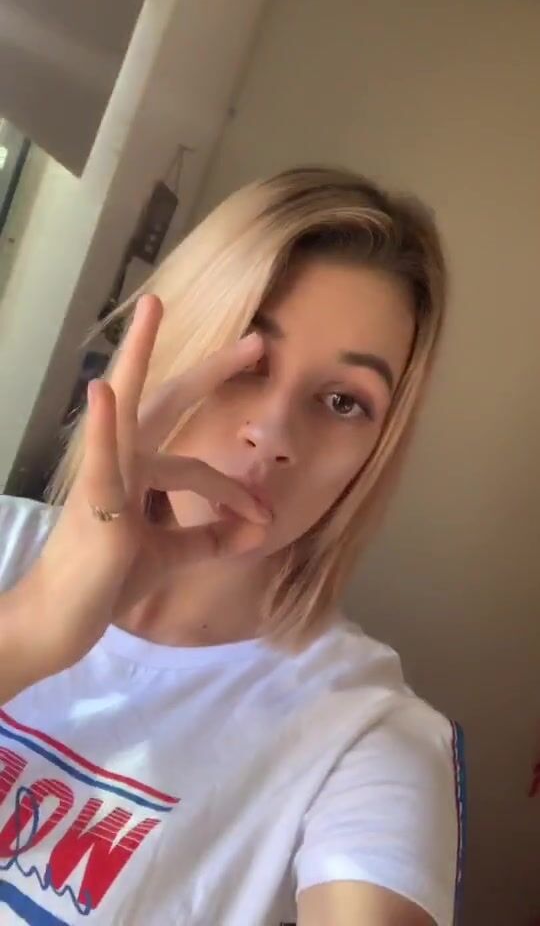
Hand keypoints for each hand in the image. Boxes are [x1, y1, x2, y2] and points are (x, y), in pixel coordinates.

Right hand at [13, 295, 269, 677]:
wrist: (62, 619)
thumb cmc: (107, 582)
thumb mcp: (170, 555)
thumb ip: (210, 537)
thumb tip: (258, 528)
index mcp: (138, 471)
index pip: (197, 462)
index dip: (236, 491)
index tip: (265, 518)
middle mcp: (120, 461)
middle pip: (167, 402)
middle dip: (211, 370)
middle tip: (257, 340)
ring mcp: (104, 475)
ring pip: (132, 411)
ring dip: (142, 356)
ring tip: (153, 308)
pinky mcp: (94, 502)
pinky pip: (101, 460)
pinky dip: (105, 426)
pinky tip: (105, 389)